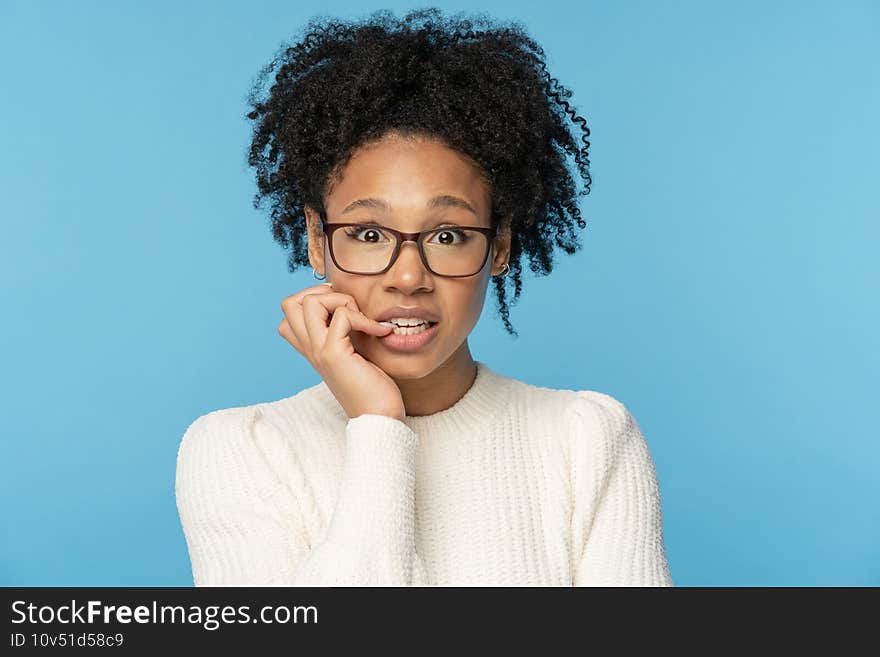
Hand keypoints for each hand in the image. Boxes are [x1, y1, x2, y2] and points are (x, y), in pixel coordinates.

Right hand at [278, 283, 404, 420]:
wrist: (379, 419)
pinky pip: (343, 315)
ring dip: (341, 300)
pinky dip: (365, 318)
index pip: (289, 313)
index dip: (313, 299)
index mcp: (312, 348)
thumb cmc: (373, 389)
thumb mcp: (355, 353)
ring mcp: (318, 351)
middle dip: (320, 292)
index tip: (343, 309)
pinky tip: (380, 332)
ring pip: (309, 302)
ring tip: (362, 319)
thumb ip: (347, 332)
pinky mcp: (334, 354)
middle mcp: (310, 348)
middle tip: (348, 307)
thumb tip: (354, 305)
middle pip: (289, 302)